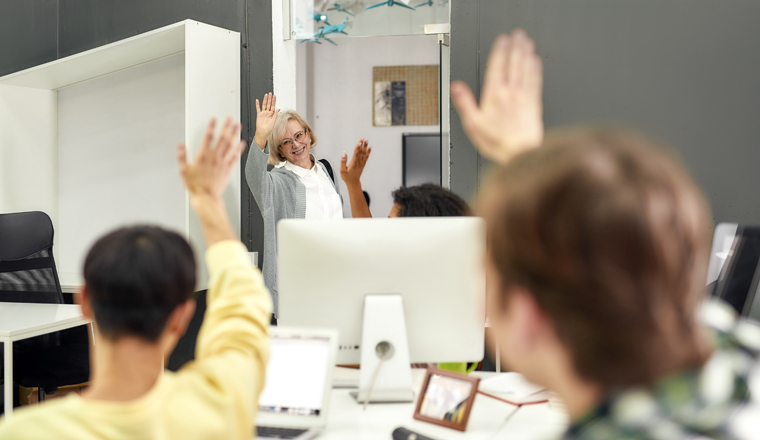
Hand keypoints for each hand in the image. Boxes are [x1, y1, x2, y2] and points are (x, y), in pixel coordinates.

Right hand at [177, 117, 244, 201]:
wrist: (206, 198)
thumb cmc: (195, 186)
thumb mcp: (184, 171)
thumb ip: (182, 156)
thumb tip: (180, 145)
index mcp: (203, 156)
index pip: (208, 137)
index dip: (211, 127)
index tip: (214, 118)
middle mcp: (214, 157)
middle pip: (222, 138)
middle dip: (226, 127)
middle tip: (230, 118)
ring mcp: (222, 163)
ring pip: (230, 145)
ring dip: (234, 134)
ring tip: (238, 126)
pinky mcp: (228, 169)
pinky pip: (235, 157)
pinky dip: (239, 149)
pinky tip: (242, 143)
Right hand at [254, 92, 279, 147]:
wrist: (263, 132)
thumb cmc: (268, 129)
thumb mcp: (273, 121)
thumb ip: (275, 114)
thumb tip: (279, 109)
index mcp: (272, 114)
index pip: (273, 106)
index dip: (274, 101)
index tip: (274, 96)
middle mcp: (267, 113)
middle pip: (269, 104)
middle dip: (270, 99)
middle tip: (270, 93)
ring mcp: (263, 113)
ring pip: (264, 105)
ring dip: (265, 100)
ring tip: (266, 95)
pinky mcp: (259, 115)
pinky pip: (258, 109)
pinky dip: (257, 104)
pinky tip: (257, 101)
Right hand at [340, 139, 371, 185]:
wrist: (353, 182)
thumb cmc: (347, 177)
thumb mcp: (342, 170)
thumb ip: (343, 161)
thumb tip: (344, 153)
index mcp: (353, 163)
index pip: (356, 154)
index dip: (358, 148)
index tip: (359, 142)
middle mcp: (358, 162)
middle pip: (361, 152)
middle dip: (362, 145)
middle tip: (363, 138)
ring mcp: (361, 163)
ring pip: (364, 153)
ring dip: (365, 146)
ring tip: (366, 140)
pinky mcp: (363, 164)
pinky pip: (366, 157)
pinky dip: (368, 152)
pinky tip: (370, 147)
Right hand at [451, 29, 543, 164]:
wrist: (522, 154)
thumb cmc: (498, 142)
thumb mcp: (473, 125)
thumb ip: (464, 103)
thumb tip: (456, 87)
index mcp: (494, 95)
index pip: (497, 66)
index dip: (500, 51)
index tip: (502, 40)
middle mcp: (510, 92)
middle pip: (513, 63)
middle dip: (515, 46)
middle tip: (517, 34)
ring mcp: (524, 96)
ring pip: (525, 68)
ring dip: (526, 52)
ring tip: (526, 41)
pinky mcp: (534, 103)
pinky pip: (535, 80)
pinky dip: (535, 68)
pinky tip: (536, 61)